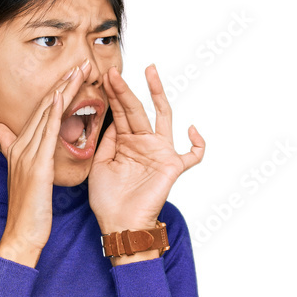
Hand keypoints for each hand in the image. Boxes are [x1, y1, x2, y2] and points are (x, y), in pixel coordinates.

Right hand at [0, 62, 88, 267]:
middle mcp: (22, 147)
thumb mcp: (22, 175)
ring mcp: (27, 155)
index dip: (57, 91)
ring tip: (79, 71)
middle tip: (82, 63)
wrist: (22, 233)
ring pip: (46, 115)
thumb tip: (2, 129)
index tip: (73, 74)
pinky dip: (53, 114)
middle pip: (44, 108)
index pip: (41, 113)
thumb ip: (14, 149)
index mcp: (21, 148)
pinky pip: (46, 134)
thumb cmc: (28, 210)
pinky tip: (62, 97)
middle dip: (64, 84)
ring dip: (63, 91)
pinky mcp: (36, 166)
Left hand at [89, 64, 204, 235]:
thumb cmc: (108, 200)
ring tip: (150, 72)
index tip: (106, 76)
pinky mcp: (172, 167)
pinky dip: (197, 142)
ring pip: (163, 116)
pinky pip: (193, 154)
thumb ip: (105, 141)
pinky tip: (191, 128)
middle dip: (125, 90)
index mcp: (125, 143)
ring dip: (156, 94)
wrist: (119, 225)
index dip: (114, 95)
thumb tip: (111, 119)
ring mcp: (160, 153)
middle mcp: (144, 143)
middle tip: (114, 71)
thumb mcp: (98, 165)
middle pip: (137, 109)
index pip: (120, 113)